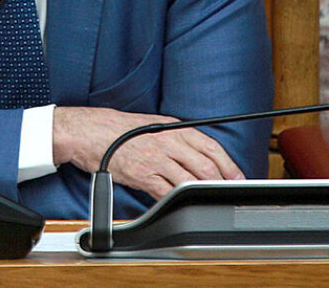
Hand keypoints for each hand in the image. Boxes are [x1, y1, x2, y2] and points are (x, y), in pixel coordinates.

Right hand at [52, 106, 243, 199]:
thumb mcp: (155, 124)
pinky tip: (184, 205)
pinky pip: (166, 192)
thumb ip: (177, 138)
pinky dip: (178, 201)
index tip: (238, 177)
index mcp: (175, 128)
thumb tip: (199, 154)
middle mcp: (168, 142)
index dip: (229, 164)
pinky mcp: (143, 175)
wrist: (90, 132)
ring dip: (203, 193)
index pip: (212, 146)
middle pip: (206, 165)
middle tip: (230, 193)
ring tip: (211, 201)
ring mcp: (156, 159)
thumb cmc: (120, 129)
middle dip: (222, 182)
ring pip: (190, 180)